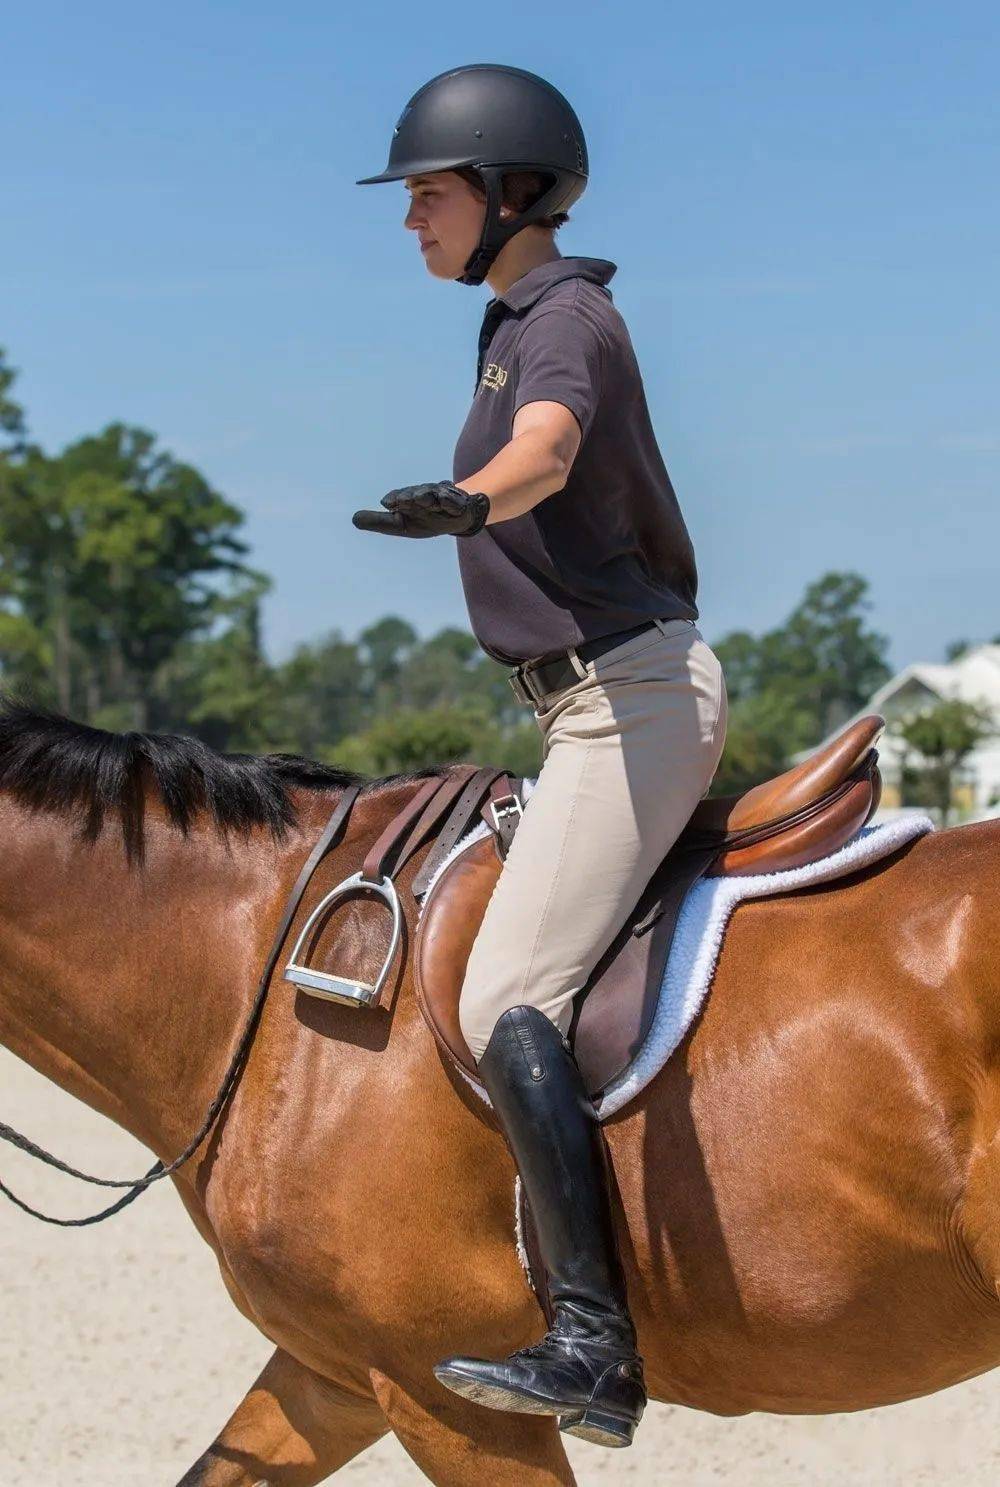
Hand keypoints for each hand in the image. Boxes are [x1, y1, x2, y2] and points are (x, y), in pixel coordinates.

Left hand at [352, 481, 490, 537]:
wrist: (458, 516)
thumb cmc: (426, 518)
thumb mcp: (401, 524)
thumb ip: (379, 522)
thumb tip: (353, 519)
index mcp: (408, 500)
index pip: (398, 497)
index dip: (394, 499)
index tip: (387, 504)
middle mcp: (424, 496)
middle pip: (416, 494)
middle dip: (409, 497)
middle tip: (403, 501)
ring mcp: (441, 498)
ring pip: (433, 495)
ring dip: (426, 497)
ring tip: (421, 500)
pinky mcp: (458, 503)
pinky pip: (454, 502)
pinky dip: (450, 503)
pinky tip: (446, 505)